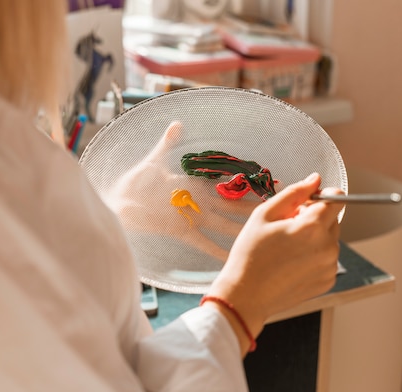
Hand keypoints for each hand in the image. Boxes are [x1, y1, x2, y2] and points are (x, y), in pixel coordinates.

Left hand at [105, 121, 258, 260]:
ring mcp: (192, 217)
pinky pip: (203, 242)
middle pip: (232, 206)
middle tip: (282, 209)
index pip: (227, 183)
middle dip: (254, 207)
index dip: (247, 183)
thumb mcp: (153, 160)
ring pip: (223, 225)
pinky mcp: (181, 231)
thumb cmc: (135, 181)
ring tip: (264, 235)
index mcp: (195, 183)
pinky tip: (232, 258)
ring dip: (241, 229)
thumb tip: (177, 124)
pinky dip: (216, 250)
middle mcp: (198, 201)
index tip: (269, 182)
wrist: (119, 203)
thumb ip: (167, 144)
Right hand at [206, 173, 343, 354]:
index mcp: (312, 227)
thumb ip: (293, 193)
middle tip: (284, 229)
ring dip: (313, 238)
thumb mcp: (264, 215)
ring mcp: (329, 266)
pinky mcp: (327, 281)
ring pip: (329, 240)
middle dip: (313, 219)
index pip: (336, 198)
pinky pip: (326, 259)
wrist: (245, 296)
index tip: (304, 203)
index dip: (320, 196)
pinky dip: (313, 257)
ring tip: (285, 249)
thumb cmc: (249, 254)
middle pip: (332, 219)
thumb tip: (315, 179)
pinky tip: (290, 263)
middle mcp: (328, 247)